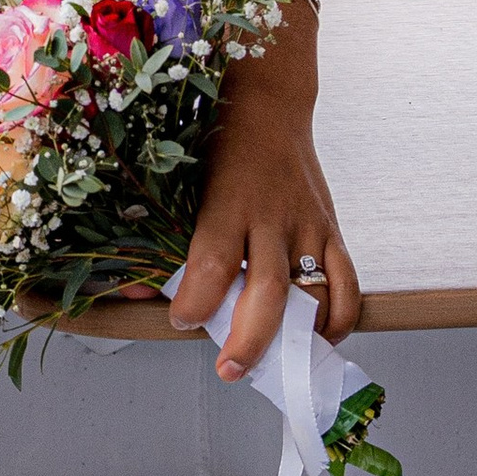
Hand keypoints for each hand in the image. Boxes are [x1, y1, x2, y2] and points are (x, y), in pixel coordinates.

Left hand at [165, 75, 359, 374]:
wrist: (268, 106)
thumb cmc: (216, 148)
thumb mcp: (181, 185)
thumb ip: (160, 242)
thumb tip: (129, 294)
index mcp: (226, 204)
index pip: (212, 263)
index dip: (197, 302)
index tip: (181, 320)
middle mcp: (270, 217)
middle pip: (268, 289)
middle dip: (249, 339)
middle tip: (230, 369)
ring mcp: (307, 224)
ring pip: (314, 291)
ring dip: (299, 336)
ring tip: (279, 363)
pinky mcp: (332, 228)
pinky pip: (347, 283)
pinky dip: (339, 317)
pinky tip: (320, 337)